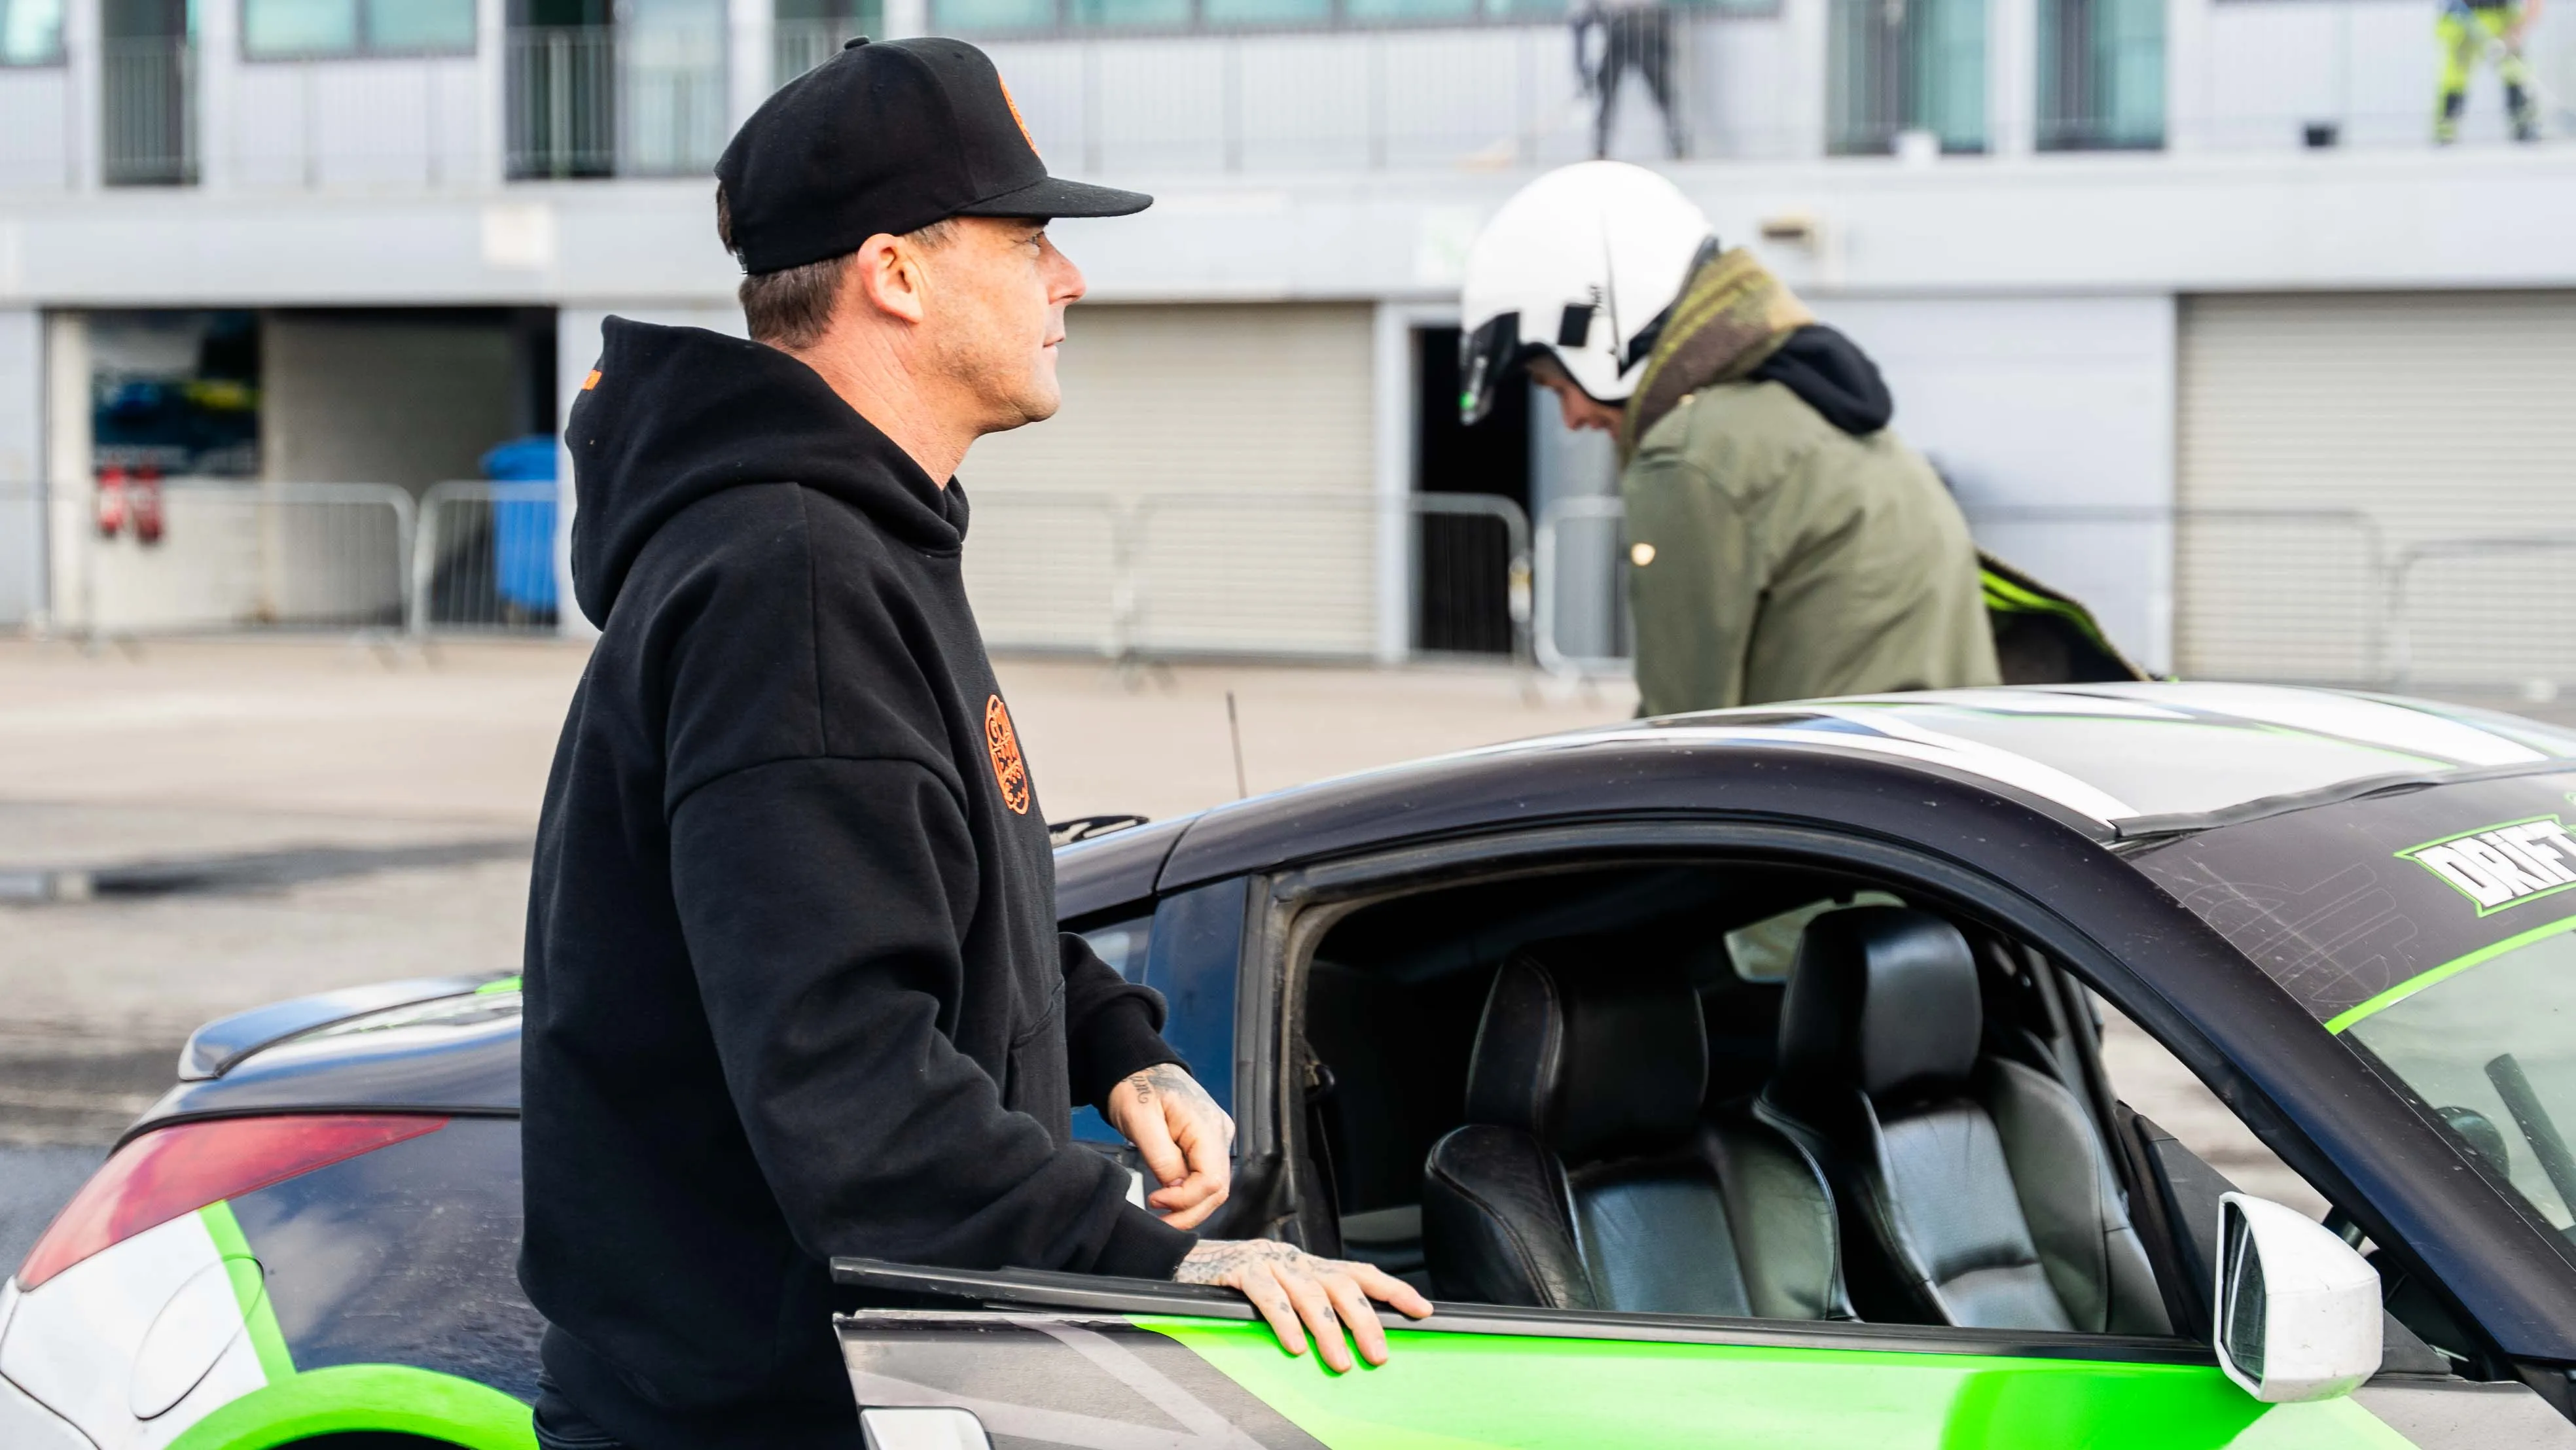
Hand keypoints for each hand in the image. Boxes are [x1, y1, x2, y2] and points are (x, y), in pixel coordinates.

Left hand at [1103, 1063, 1232, 1229]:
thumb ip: (1162, 1158)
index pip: (1211, 1180)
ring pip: (1214, 1188)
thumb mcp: (1141, 1122)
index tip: (1155, 1201)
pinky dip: (1190, 1194)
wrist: (1139, 1069)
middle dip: (1189, 1212)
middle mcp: (1220, 1132)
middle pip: (1218, 1189)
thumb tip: (1175, 1189)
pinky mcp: (1208, 1143)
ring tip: (1162, 1214)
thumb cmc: (1136, 1087)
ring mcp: (1217, 1138)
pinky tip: (1170, 1199)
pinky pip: (1207, 1177)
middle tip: (1160, 1222)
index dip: (1185, 1200)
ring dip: (1190, 1207)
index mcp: (1207, 1124)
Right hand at [1177, 1239, 1434, 1371]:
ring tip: (1340, 1362)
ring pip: (1309, 1293)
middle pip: (1341, 1285)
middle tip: (1378, 1355)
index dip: (1393, 1289)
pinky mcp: (1241, 1269)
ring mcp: (1269, 1261)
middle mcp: (1296, 1260)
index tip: (1423, 1310)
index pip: (1360, 1273)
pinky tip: (1295, 1345)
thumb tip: (1353, 1343)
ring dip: (1328, 1330)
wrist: (1185, 1265)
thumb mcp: (1284, 1294)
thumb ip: (1313, 1310)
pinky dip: (1285, 1321)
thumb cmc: (1239, 1287)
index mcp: (1310, 1266)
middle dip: (1365, 1320)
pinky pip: (1268, 1295)